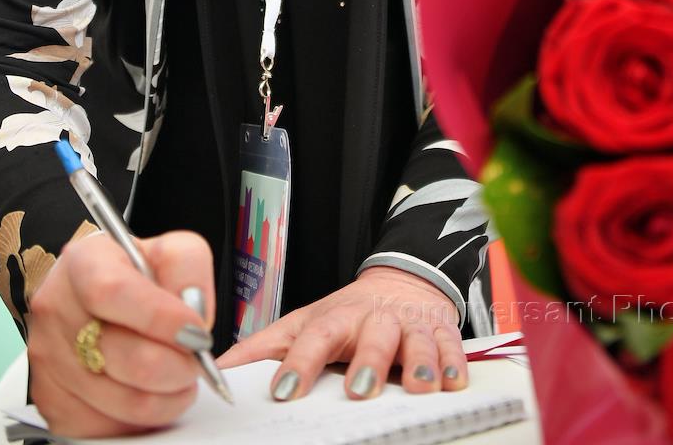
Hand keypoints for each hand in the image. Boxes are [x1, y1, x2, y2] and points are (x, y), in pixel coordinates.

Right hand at [27, 229, 214, 437]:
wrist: (89, 294)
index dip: (160, 317)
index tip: (197, 332)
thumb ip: (187, 268)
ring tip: (179, 374)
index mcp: (83, 262)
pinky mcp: (53, 403)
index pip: (113, 292)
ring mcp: (49, 360)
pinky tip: (151, 390)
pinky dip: (144, 416)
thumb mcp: (166, 249)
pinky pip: (111, 426)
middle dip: (178, 366)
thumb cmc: (130, 273)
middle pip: (126, 358)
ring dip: (168, 395)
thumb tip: (196, 316)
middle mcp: (57, 310)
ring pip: (125, 401)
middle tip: (197, 359)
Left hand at [217, 265, 467, 401]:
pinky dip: (454, 363)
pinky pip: (451, 346)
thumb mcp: (305, 322)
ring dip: (418, 362)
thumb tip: (219, 368)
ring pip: (416, 340)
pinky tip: (453, 382)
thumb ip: (266, 346)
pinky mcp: (440, 332)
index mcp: (337, 317)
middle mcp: (374, 318)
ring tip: (419, 386)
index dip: (300, 362)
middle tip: (360, 389)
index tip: (284, 391)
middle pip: (371, 336)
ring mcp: (409, 324)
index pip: (315, 336)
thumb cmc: (348, 313)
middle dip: (368, 361)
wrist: (401, 281)